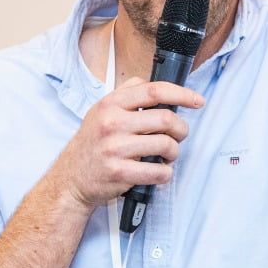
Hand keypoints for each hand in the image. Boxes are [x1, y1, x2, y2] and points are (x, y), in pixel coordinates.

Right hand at [57, 76, 204, 210]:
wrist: (70, 179)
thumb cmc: (91, 145)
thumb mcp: (101, 112)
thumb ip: (126, 96)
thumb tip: (157, 88)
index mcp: (110, 104)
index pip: (154, 90)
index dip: (182, 94)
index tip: (197, 100)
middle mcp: (112, 123)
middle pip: (166, 119)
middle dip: (181, 130)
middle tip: (179, 136)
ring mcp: (115, 148)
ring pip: (166, 145)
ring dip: (174, 153)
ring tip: (167, 156)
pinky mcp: (119, 172)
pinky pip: (159, 171)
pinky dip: (165, 173)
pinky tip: (159, 172)